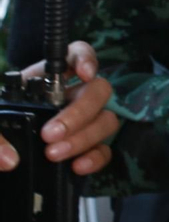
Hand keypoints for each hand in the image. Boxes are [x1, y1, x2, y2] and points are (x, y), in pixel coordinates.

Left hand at [0, 42, 117, 177]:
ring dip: (83, 138)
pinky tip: (76, 166)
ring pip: (105, 120)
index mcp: (48, 78)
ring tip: (54, 154)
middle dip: (78, 112)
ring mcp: (84, 121)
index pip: (77, 54)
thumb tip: (8, 158)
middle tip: (51, 133)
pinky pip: (104, 150)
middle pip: (97, 91)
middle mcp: (71, 95)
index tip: (83, 75)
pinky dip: (95, 158)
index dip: (86, 59)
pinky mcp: (88, 146)